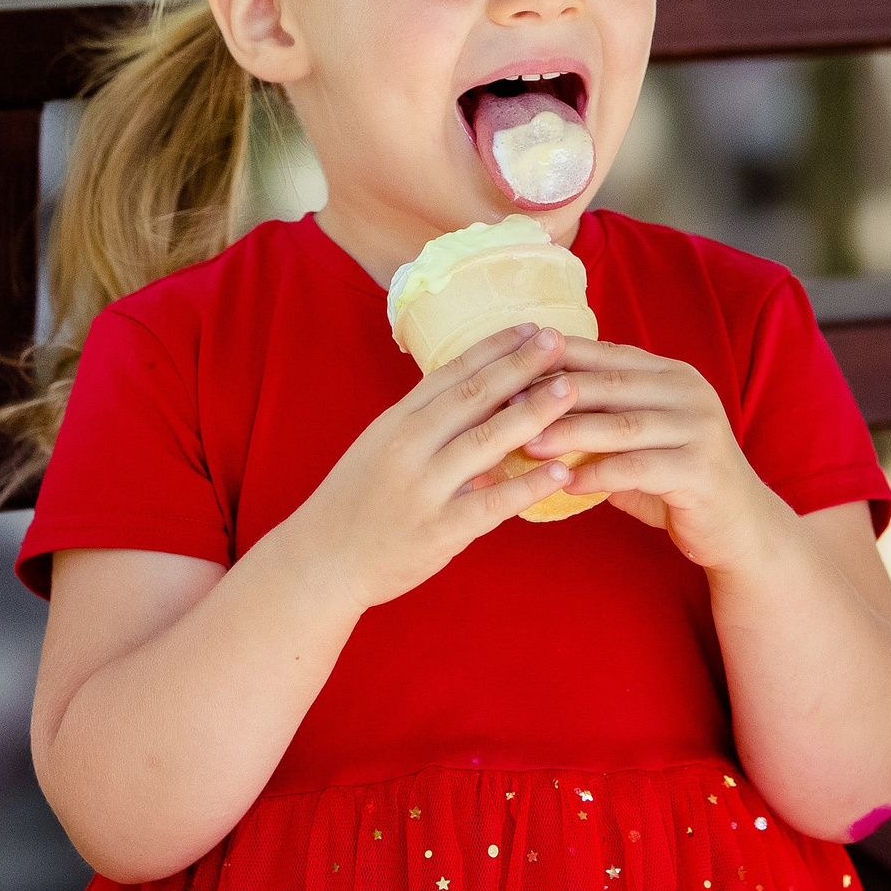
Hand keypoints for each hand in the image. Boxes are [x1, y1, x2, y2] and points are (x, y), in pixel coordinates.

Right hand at [276, 325, 583, 611]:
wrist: (320, 562)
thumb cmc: (354, 503)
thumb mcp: (379, 449)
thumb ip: (425, 425)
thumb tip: (478, 397)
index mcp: (396, 422)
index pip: (451, 373)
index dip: (494, 349)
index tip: (531, 328)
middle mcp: (408, 447)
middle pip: (473, 396)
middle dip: (520, 366)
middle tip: (559, 341)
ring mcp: (423, 488)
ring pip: (486, 441)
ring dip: (533, 412)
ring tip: (571, 390)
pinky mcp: (438, 530)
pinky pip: (491, 504)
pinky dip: (527, 486)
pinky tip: (561, 471)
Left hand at [516, 338, 791, 570]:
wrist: (739, 527)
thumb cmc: (675, 479)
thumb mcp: (637, 439)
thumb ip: (599, 417)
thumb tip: (526, 406)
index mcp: (669, 374)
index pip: (605, 356)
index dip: (556, 359)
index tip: (509, 367)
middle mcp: (688, 392)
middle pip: (610, 385)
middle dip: (554, 394)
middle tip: (506, 406)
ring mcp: (699, 429)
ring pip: (621, 425)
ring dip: (569, 433)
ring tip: (527, 443)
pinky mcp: (701, 469)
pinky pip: (638, 468)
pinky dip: (598, 474)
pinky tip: (564, 483)